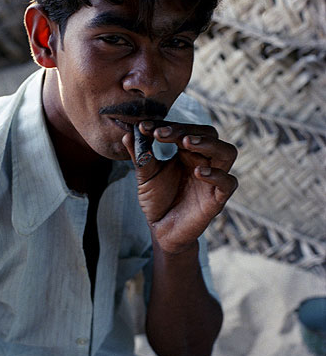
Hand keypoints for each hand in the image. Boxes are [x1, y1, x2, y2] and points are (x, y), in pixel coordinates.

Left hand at [122, 121, 237, 253]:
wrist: (162, 229)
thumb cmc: (157, 199)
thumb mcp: (145, 175)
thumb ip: (140, 155)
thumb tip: (127, 133)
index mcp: (188, 152)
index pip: (185, 129)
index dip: (166, 125)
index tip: (144, 127)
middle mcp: (204, 161)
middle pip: (209, 134)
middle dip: (186, 130)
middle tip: (161, 133)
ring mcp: (213, 180)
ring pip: (227, 152)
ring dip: (208, 144)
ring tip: (186, 142)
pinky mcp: (217, 199)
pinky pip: (228, 183)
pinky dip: (216, 175)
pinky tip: (197, 173)